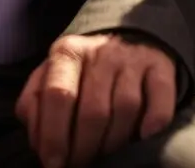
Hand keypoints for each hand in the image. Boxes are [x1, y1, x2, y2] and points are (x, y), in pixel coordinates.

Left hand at [15, 33, 176, 167]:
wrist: (125, 39)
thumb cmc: (81, 71)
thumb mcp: (50, 77)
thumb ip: (34, 104)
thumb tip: (39, 140)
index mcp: (68, 53)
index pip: (58, 96)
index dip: (54, 136)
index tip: (54, 164)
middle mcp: (101, 52)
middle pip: (93, 111)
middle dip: (84, 148)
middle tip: (80, 164)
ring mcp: (133, 58)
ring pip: (126, 109)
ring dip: (114, 143)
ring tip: (105, 154)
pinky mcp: (160, 67)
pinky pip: (160, 101)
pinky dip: (153, 124)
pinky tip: (141, 137)